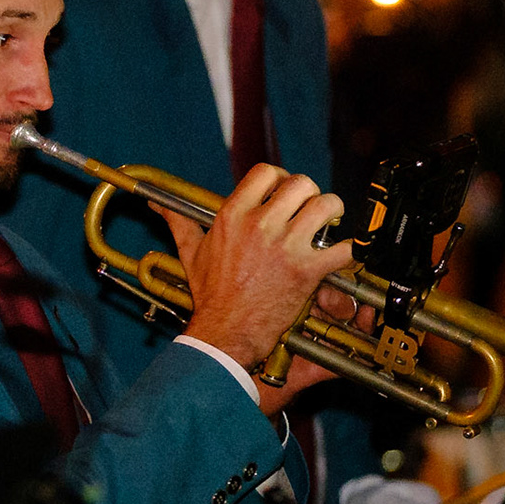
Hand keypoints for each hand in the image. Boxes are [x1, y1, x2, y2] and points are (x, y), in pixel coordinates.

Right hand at [165, 164, 352, 405]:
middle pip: (301, 183)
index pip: (267, 172)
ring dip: (333, 214)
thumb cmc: (210, 296)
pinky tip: (341, 255)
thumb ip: (178, 223)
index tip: (283, 193)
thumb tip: (156, 207)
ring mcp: (285, 247)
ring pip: (326, 206)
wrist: (225, 332)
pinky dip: (348, 251)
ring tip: (327, 226)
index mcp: (234, 215)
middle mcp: (260, 225)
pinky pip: (342, 248)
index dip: (281, 178)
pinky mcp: (306, 271)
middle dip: (310, 194)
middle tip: (309, 210)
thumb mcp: (191, 253)